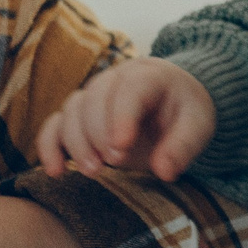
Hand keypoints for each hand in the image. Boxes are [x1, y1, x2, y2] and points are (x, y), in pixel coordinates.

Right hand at [34, 57, 214, 180]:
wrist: (174, 101)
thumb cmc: (185, 113)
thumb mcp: (198, 127)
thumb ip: (182, 146)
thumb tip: (164, 171)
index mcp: (148, 76)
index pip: (130, 89)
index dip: (122, 116)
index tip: (121, 147)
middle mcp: (115, 79)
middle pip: (94, 99)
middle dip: (99, 133)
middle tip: (113, 163)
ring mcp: (93, 95)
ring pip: (72, 110)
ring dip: (77, 142)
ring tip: (93, 171)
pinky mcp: (78, 116)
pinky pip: (55, 125)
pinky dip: (49, 146)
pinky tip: (55, 171)